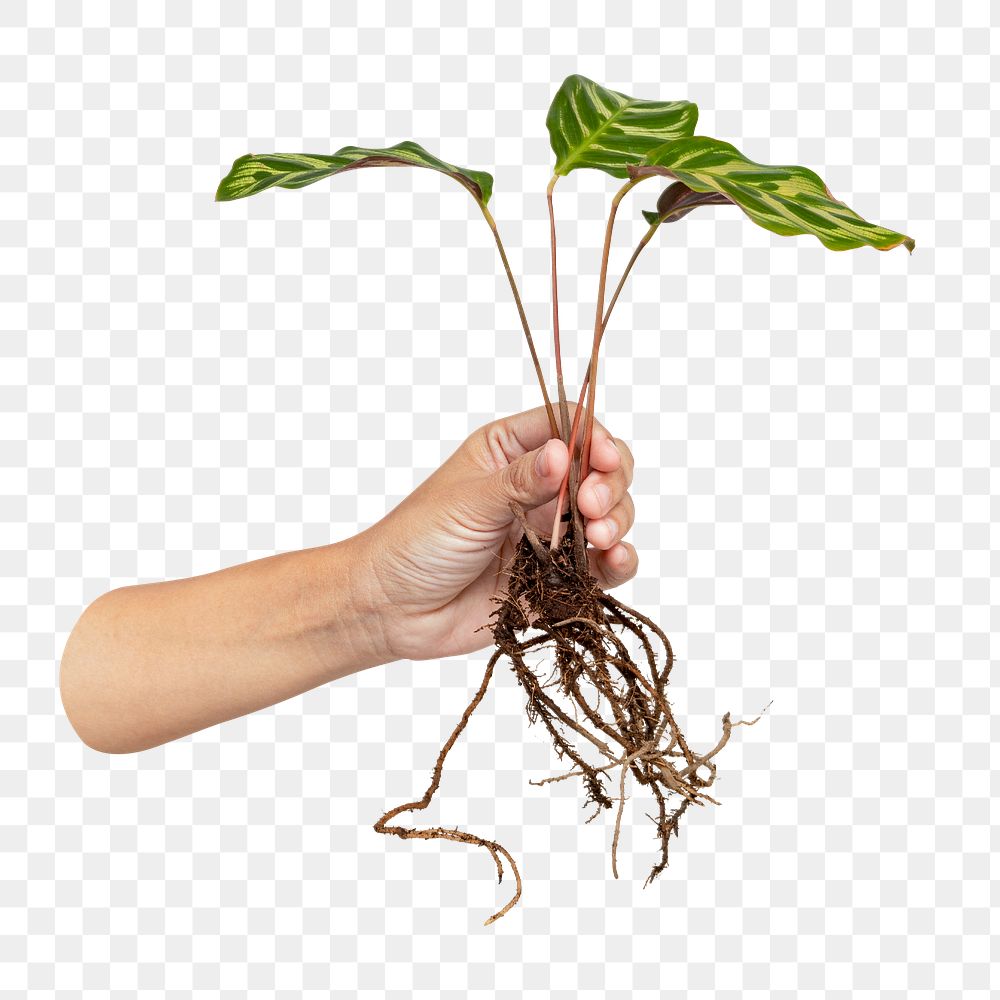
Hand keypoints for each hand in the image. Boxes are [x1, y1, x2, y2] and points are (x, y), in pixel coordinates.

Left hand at [358, 405, 637, 660]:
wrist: (392, 610)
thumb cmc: (416, 542)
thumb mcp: (468, 503)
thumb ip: (520, 481)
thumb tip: (564, 452)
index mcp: (509, 451)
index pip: (567, 424)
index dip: (594, 438)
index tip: (604, 460)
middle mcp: (536, 487)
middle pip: (599, 468)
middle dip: (609, 483)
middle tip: (591, 506)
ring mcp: (549, 532)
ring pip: (608, 514)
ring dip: (616, 520)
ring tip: (599, 536)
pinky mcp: (556, 577)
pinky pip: (602, 566)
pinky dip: (619, 561)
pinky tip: (615, 559)